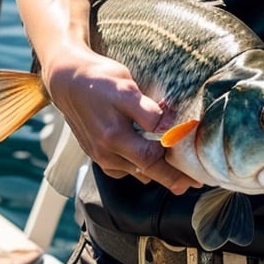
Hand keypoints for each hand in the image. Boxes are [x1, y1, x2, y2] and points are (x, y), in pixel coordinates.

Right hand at [45, 46, 200, 193]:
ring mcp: (100, 156)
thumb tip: (170, 129)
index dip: (175, 164)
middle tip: (194, 183)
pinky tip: (151, 156)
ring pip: (135, 172)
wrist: (68, 80)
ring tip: (178, 168)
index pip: (152, 159)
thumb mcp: (125, 88)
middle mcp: (105, 153)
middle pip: (146, 172)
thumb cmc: (99, 79)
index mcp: (113, 138)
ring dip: (156, 171)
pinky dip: (140, 165)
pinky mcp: (97, 154)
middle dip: (172, 178)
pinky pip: (124, 168)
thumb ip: (147, 112)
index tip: (195, 168)